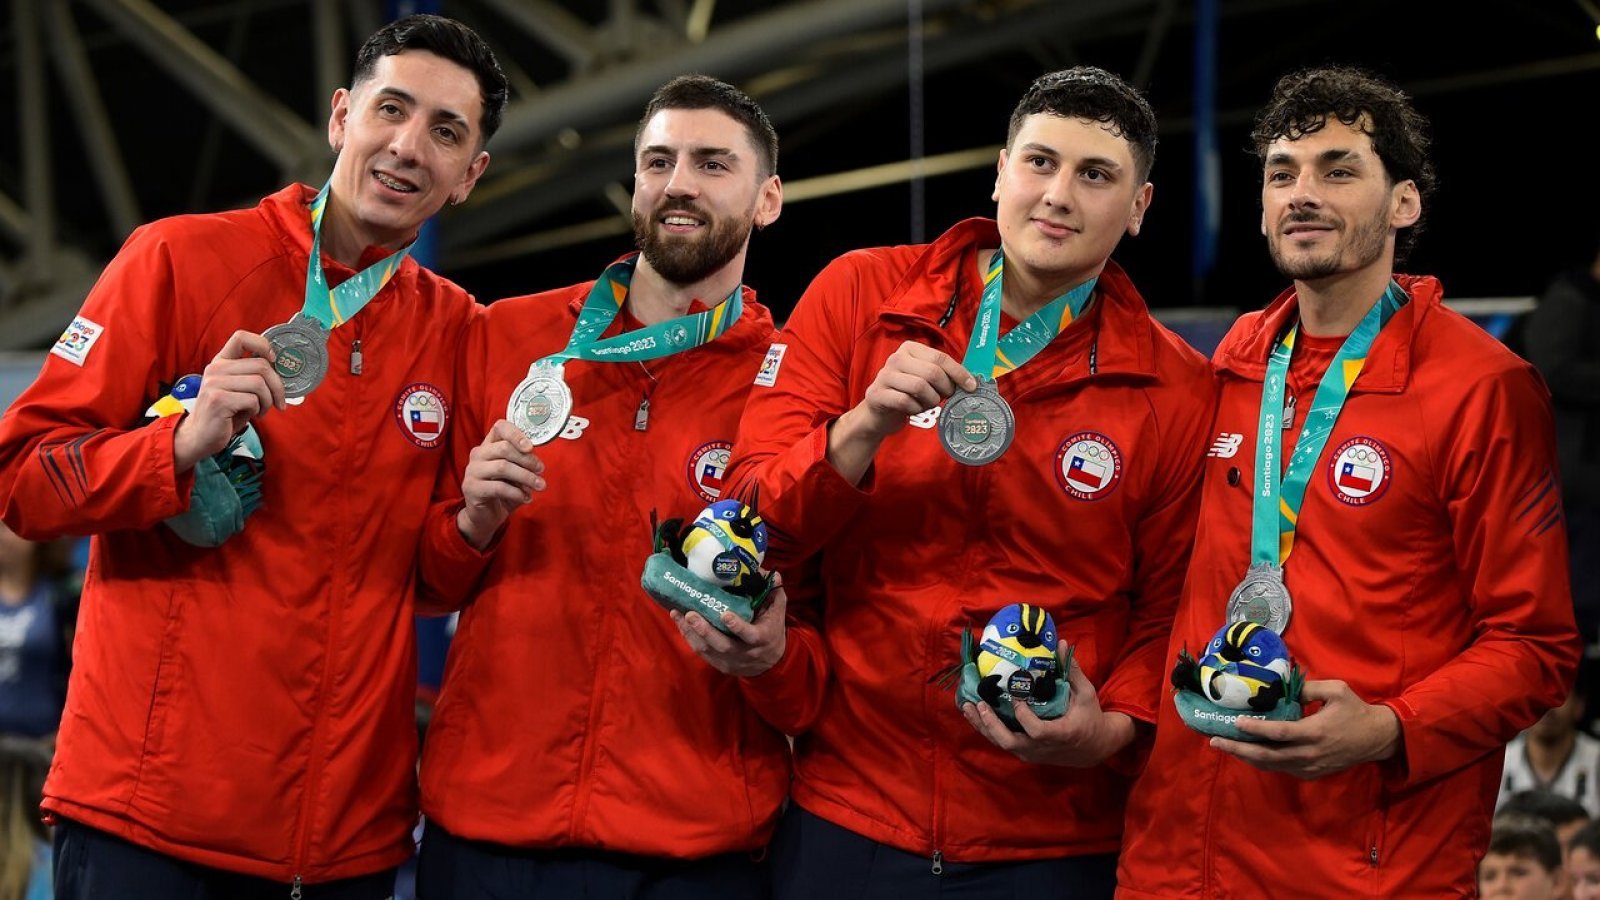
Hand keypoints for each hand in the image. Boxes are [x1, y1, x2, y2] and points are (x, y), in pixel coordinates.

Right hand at [172, 330, 284, 471]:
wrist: (201, 436)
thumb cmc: (226, 413)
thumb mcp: (238, 389)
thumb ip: (253, 376)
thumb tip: (283, 370)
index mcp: (221, 362)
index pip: (241, 337)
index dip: (263, 345)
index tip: (273, 360)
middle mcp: (216, 369)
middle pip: (261, 365)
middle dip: (278, 386)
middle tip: (279, 401)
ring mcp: (214, 383)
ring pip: (259, 383)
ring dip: (268, 400)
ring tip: (261, 410)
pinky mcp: (218, 400)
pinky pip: (252, 400)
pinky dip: (258, 410)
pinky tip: (250, 415)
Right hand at [456, 419, 545, 549]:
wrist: (486, 516)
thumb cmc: (504, 491)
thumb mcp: (516, 474)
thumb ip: (523, 463)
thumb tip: (537, 463)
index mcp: (489, 445)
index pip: (500, 427)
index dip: (516, 434)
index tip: (530, 447)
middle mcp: (478, 454)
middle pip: (504, 448)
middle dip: (527, 459)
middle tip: (541, 470)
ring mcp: (472, 471)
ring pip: (502, 467)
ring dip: (525, 477)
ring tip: (539, 486)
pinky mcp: (471, 488)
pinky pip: (498, 487)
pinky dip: (516, 493)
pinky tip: (526, 498)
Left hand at [671, 575, 787, 676]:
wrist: (769, 662)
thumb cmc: (772, 630)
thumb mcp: (777, 612)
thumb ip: (774, 593)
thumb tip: (770, 573)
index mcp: (760, 638)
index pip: (749, 635)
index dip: (737, 627)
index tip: (725, 615)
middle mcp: (744, 652)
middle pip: (722, 645)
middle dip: (705, 630)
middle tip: (690, 614)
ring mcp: (729, 660)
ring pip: (707, 649)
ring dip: (690, 632)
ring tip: (677, 614)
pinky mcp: (718, 663)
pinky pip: (700, 651)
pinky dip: (688, 636)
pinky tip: (679, 622)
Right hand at [848, 340, 975, 440]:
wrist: (878, 412)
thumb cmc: (907, 393)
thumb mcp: (924, 378)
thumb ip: (943, 374)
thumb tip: (970, 381)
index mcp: (910, 348)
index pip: (940, 358)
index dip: (958, 373)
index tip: (971, 386)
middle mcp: (896, 358)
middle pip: (932, 372)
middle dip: (945, 388)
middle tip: (945, 397)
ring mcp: (884, 375)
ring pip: (919, 387)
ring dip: (930, 400)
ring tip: (928, 404)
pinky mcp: (877, 394)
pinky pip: (905, 401)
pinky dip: (915, 409)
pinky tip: (914, 409)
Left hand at [962, 656, 1134, 766]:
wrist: (1093, 749)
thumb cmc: (1090, 718)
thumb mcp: (1085, 694)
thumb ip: (1072, 671)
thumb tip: (1061, 644)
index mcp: (1060, 734)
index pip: (1036, 731)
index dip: (1024, 716)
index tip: (1016, 697)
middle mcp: (1042, 748)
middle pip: (1010, 742)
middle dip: (991, 724)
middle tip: (980, 704)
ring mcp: (1031, 753)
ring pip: (1001, 744)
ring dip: (983, 726)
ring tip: (967, 706)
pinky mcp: (1025, 753)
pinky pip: (1002, 743)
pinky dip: (987, 729)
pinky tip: (975, 713)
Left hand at [1209, 679, 1400, 779]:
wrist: (1377, 738)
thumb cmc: (1355, 710)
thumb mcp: (1336, 691)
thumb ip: (1308, 688)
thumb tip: (1282, 689)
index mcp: (1315, 732)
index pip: (1279, 734)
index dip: (1256, 730)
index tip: (1236, 723)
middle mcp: (1309, 753)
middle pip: (1268, 756)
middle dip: (1239, 749)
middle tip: (1215, 741)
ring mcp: (1309, 767)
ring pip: (1271, 766)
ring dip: (1246, 757)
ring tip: (1224, 746)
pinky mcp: (1310, 773)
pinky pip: (1281, 769)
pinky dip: (1262, 762)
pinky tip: (1247, 752)